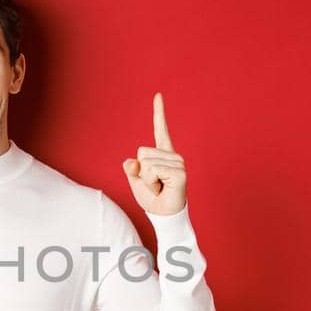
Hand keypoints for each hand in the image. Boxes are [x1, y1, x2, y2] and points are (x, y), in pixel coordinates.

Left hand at [122, 92, 187, 215]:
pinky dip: (152, 182)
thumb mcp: (137, 181)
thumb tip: (131, 162)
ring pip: (146, 163)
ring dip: (147, 180)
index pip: (160, 130)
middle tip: (154, 184)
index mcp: (162, 154)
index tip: (158, 94)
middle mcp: (172, 155)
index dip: (159, 112)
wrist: (164, 215)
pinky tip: (163, 188)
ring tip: (159, 187)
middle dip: (142, 172)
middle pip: (142, 152)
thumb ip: (132, 169)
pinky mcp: (179, 171)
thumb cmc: (152, 199)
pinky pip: (153, 170)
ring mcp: (178, 162)